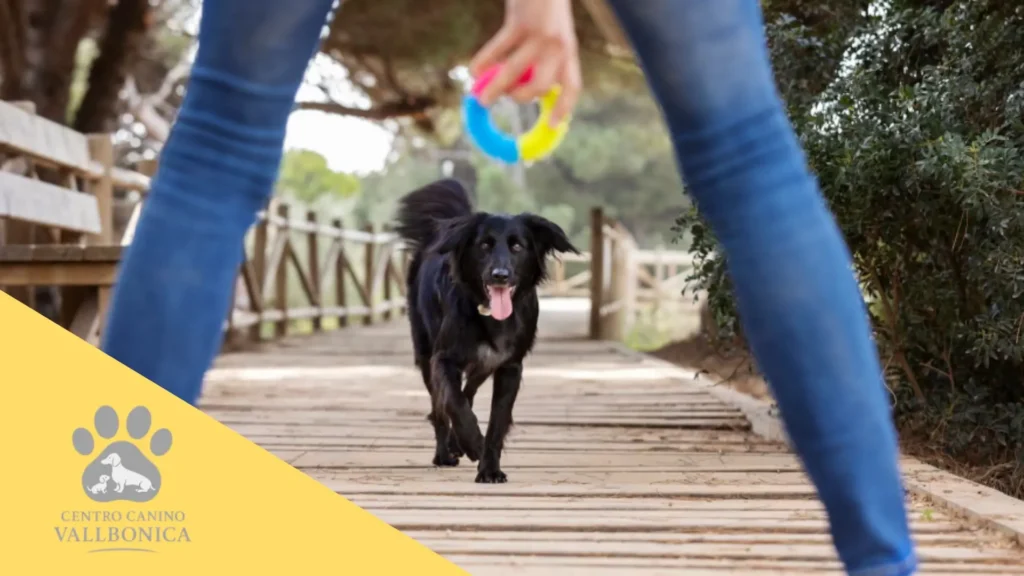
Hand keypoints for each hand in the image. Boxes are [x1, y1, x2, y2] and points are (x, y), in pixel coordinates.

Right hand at [469, 0, 581, 125]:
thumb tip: (518, 86)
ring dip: (495, 89)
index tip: (553, 126)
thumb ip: (542, 56)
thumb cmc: (544, 4)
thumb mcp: (552, 31)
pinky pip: (498, 50)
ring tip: (479, 100)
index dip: (564, 108)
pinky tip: (474, 70)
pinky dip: (483, 63)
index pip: (572, 85)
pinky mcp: (520, 23)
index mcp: (568, 50)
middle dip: (519, 99)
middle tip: (503, 100)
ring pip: (515, 73)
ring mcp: (540, 35)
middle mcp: (558, 46)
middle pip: (541, 86)